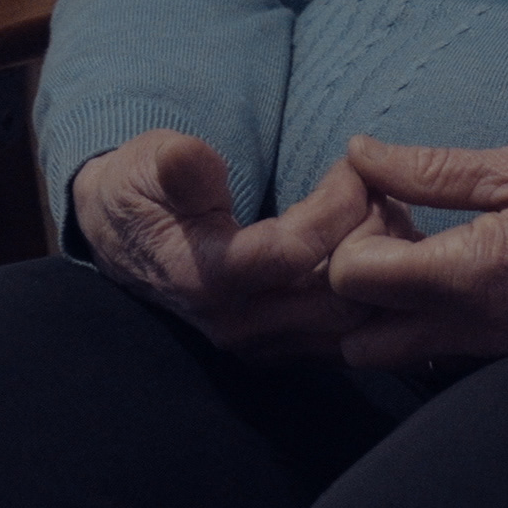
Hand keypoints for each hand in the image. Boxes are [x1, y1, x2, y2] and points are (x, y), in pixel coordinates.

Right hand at [69, 129, 377, 363]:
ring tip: (385, 212)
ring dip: (383, 268)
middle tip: (382, 188)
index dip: (337, 206)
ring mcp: (264, 345)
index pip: (294, 254)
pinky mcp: (284, 350)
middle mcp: (238, 325)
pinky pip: (352, 336)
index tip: (352, 166)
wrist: (123, 240)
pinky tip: (379, 246)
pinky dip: (377, 295)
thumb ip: (176, 166)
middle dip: (373, 239)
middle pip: (338, 300)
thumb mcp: (147, 164)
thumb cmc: (143, 190)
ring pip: (355, 324)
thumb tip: (183, 156)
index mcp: (205, 278)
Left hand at [324, 137, 507, 369]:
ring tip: (421, 254)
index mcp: (471, 273)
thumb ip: (432, 169)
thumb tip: (361, 154)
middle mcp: (473, 329)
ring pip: (396, 356)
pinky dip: (425, 325)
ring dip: (387, 312)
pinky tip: (455, 275)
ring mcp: (491, 355)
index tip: (381, 202)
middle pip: (357, 338)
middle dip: (353, 290)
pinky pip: (438, 358)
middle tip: (387, 236)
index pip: (352, 276)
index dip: (350, 234)